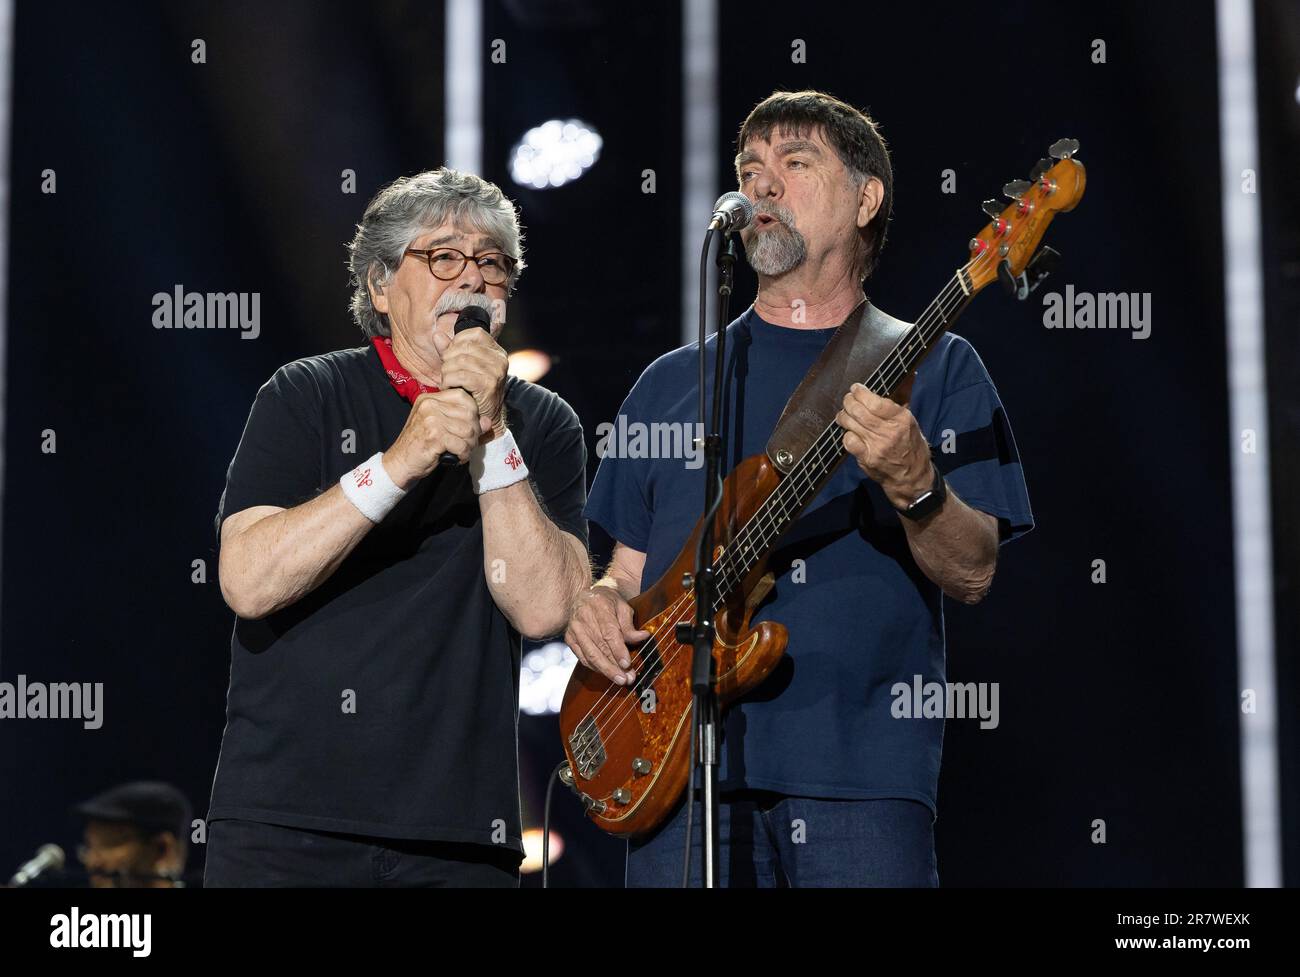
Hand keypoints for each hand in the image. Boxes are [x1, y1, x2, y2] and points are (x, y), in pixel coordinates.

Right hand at [382, 389, 491, 488]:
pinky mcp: (434, 436)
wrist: (400, 462)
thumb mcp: (440, 428)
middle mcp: (430, 405)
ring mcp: (431, 420)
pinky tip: (458, 458)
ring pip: (468, 430)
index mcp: (430, 399)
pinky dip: (464, 454)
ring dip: (470, 445)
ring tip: (462, 451)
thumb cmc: (420, 445)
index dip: (473, 413)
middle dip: (474, 432)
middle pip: (469, 413)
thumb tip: (487, 422)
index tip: (468, 427)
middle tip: (467, 444)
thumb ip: (462, 421)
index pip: (463, 397)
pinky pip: (461, 444)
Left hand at [434, 327, 508, 435]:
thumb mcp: (463, 367)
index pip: (476, 333)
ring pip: (461, 361)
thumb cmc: (473, 391)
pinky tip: (448, 387)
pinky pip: (461, 375)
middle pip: (465, 348)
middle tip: (445, 372)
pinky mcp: (489, 384)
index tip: (450, 355)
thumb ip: (450, 351)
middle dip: (449, 359)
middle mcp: (499, 359)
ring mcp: (496, 372)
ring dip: (447, 372)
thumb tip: (437, 335)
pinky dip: (449, 381)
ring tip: (446, 381)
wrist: (485, 418)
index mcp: (496, 351)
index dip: (458, 341)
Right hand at [564, 585, 648, 685]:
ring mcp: (574, 629)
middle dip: (614, 666)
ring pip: (590, 655)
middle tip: (627, 678)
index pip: (609, 633)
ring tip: (620, 680)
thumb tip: (643, 637)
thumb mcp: (623, 606)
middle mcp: (582, 618)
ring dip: (605, 670)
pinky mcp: (569, 638)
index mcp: (598, 606)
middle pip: (599, 647)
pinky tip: (607, 673)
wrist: (587, 595)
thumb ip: (630, 624)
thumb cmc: (608, 601)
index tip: (627, 664)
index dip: (618, 650)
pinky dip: (595, 667)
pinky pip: (583, 657)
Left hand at [836, 382, 932, 508]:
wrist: (911, 477)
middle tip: (847, 399)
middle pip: (859, 411)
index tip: (856, 388)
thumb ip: (904, 397)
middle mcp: (889, 432)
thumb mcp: (912, 421)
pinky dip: (846, 434)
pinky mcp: (867, 458)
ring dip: (844, 415)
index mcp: (902, 419)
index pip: (875, 402)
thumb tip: (909, 374)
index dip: (861, 393)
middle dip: (848, 401)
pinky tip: (850, 432)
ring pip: (851, 423)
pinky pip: (849, 440)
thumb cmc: (911, 445)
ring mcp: (876, 446)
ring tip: (844, 414)